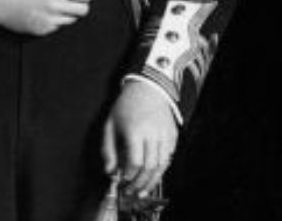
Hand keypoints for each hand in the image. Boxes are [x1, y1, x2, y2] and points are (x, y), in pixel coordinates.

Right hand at [0, 0, 91, 34]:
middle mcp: (55, 5)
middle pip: (83, 10)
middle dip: (79, 3)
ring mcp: (49, 19)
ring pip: (71, 19)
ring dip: (65, 11)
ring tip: (51, 4)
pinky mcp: (42, 29)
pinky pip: (56, 25)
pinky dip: (52, 19)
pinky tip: (40, 11)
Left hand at [102, 80, 178, 197]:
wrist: (148, 89)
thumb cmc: (126, 107)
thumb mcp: (110, 125)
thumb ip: (108, 150)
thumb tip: (110, 172)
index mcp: (135, 130)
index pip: (135, 161)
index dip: (129, 175)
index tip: (123, 181)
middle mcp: (152, 134)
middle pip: (150, 167)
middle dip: (140, 183)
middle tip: (132, 192)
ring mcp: (165, 135)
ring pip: (162, 166)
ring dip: (152, 181)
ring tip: (143, 190)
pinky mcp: (173, 136)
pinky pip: (169, 158)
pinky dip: (161, 170)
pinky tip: (152, 175)